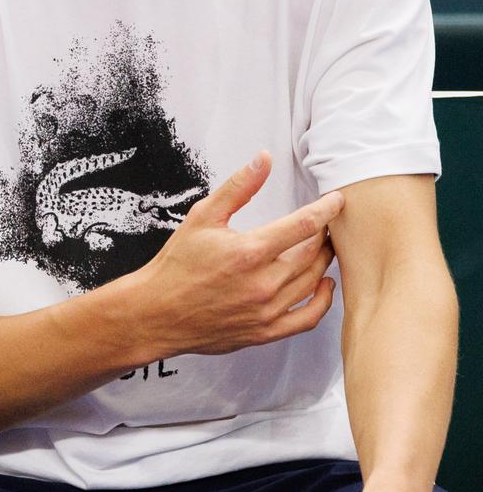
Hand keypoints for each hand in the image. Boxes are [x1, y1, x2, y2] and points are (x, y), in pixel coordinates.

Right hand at [124, 152, 343, 357]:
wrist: (155, 312)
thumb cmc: (176, 266)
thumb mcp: (202, 217)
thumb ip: (238, 188)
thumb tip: (263, 160)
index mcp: (248, 251)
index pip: (304, 224)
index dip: (326, 209)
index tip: (337, 201)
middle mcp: (262, 282)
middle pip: (314, 253)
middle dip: (325, 235)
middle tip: (326, 224)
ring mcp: (266, 310)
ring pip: (314, 281)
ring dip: (324, 262)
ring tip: (321, 249)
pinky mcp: (265, 331)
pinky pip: (309, 317)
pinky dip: (323, 300)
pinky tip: (322, 285)